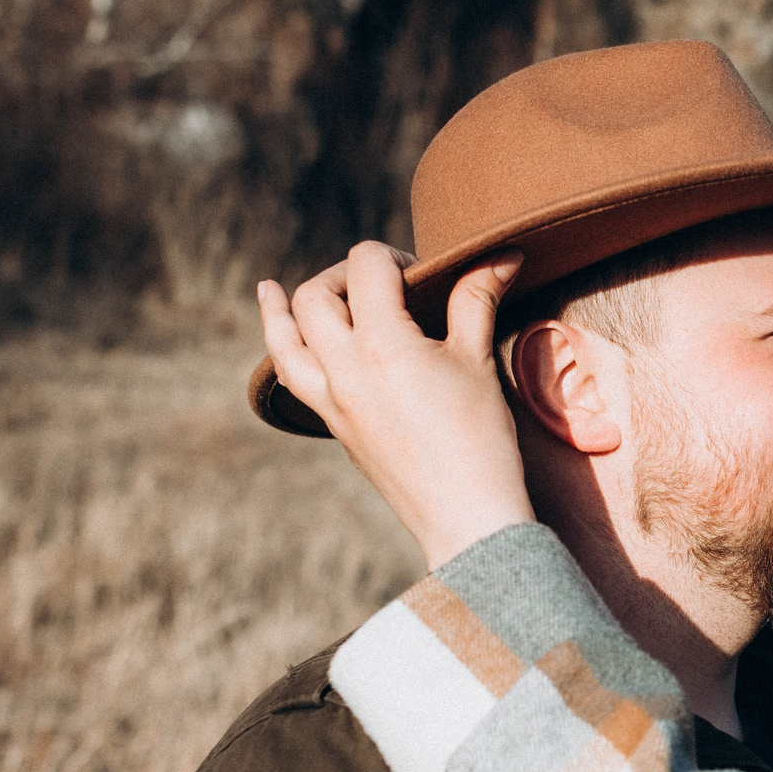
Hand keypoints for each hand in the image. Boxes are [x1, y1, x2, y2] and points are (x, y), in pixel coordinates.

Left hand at [258, 242, 534, 569]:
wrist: (466, 517)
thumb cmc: (480, 440)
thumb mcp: (478, 362)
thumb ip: (476, 300)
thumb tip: (501, 254)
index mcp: (381, 344)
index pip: (366, 267)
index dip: (394, 256)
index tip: (423, 274)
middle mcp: (344, 369)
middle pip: (313, 296)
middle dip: (342, 275)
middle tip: (378, 282)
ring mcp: (333, 402)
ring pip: (283, 343)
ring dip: (280, 312)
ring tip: (271, 290)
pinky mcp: (336, 427)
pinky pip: (293, 381)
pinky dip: (285, 353)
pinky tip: (289, 344)